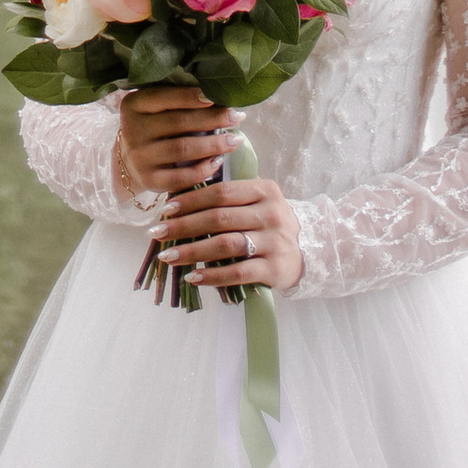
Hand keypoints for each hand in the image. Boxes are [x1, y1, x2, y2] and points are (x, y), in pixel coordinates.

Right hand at [111, 83, 232, 212]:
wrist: (129, 161)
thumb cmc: (152, 126)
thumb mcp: (153, 107)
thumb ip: (175, 99)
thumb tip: (215, 92)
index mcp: (133, 104)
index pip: (163, 97)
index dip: (190, 96)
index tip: (215, 95)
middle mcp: (132, 130)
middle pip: (178, 122)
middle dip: (212, 119)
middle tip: (237, 117)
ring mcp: (139, 157)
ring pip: (182, 149)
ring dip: (213, 144)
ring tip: (235, 140)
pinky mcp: (149, 180)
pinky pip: (181, 177)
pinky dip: (203, 169)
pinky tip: (218, 162)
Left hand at [156, 151, 303, 295]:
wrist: (309, 251)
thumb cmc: (270, 224)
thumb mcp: (258, 201)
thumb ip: (229, 197)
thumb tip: (180, 200)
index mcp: (264, 190)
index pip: (221, 192)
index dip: (191, 200)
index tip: (166, 210)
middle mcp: (271, 213)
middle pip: (219, 217)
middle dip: (184, 226)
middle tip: (158, 233)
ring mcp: (274, 242)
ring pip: (226, 244)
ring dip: (193, 251)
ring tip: (168, 256)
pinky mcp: (274, 269)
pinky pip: (238, 272)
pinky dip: (213, 276)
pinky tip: (193, 276)